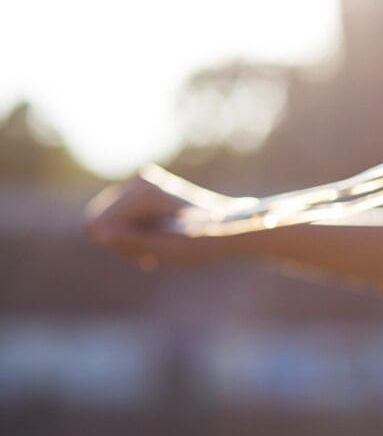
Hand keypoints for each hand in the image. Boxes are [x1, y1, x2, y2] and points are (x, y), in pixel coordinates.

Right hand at [84, 165, 244, 268]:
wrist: (231, 226)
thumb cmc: (203, 241)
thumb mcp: (168, 250)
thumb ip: (132, 243)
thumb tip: (100, 234)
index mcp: (144, 190)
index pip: (98, 224)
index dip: (117, 245)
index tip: (147, 256)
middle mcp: (140, 179)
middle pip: (99, 219)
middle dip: (121, 242)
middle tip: (152, 255)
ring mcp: (142, 181)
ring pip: (108, 220)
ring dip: (129, 239)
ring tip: (157, 249)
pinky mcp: (145, 189)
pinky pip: (120, 217)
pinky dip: (135, 233)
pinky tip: (156, 242)